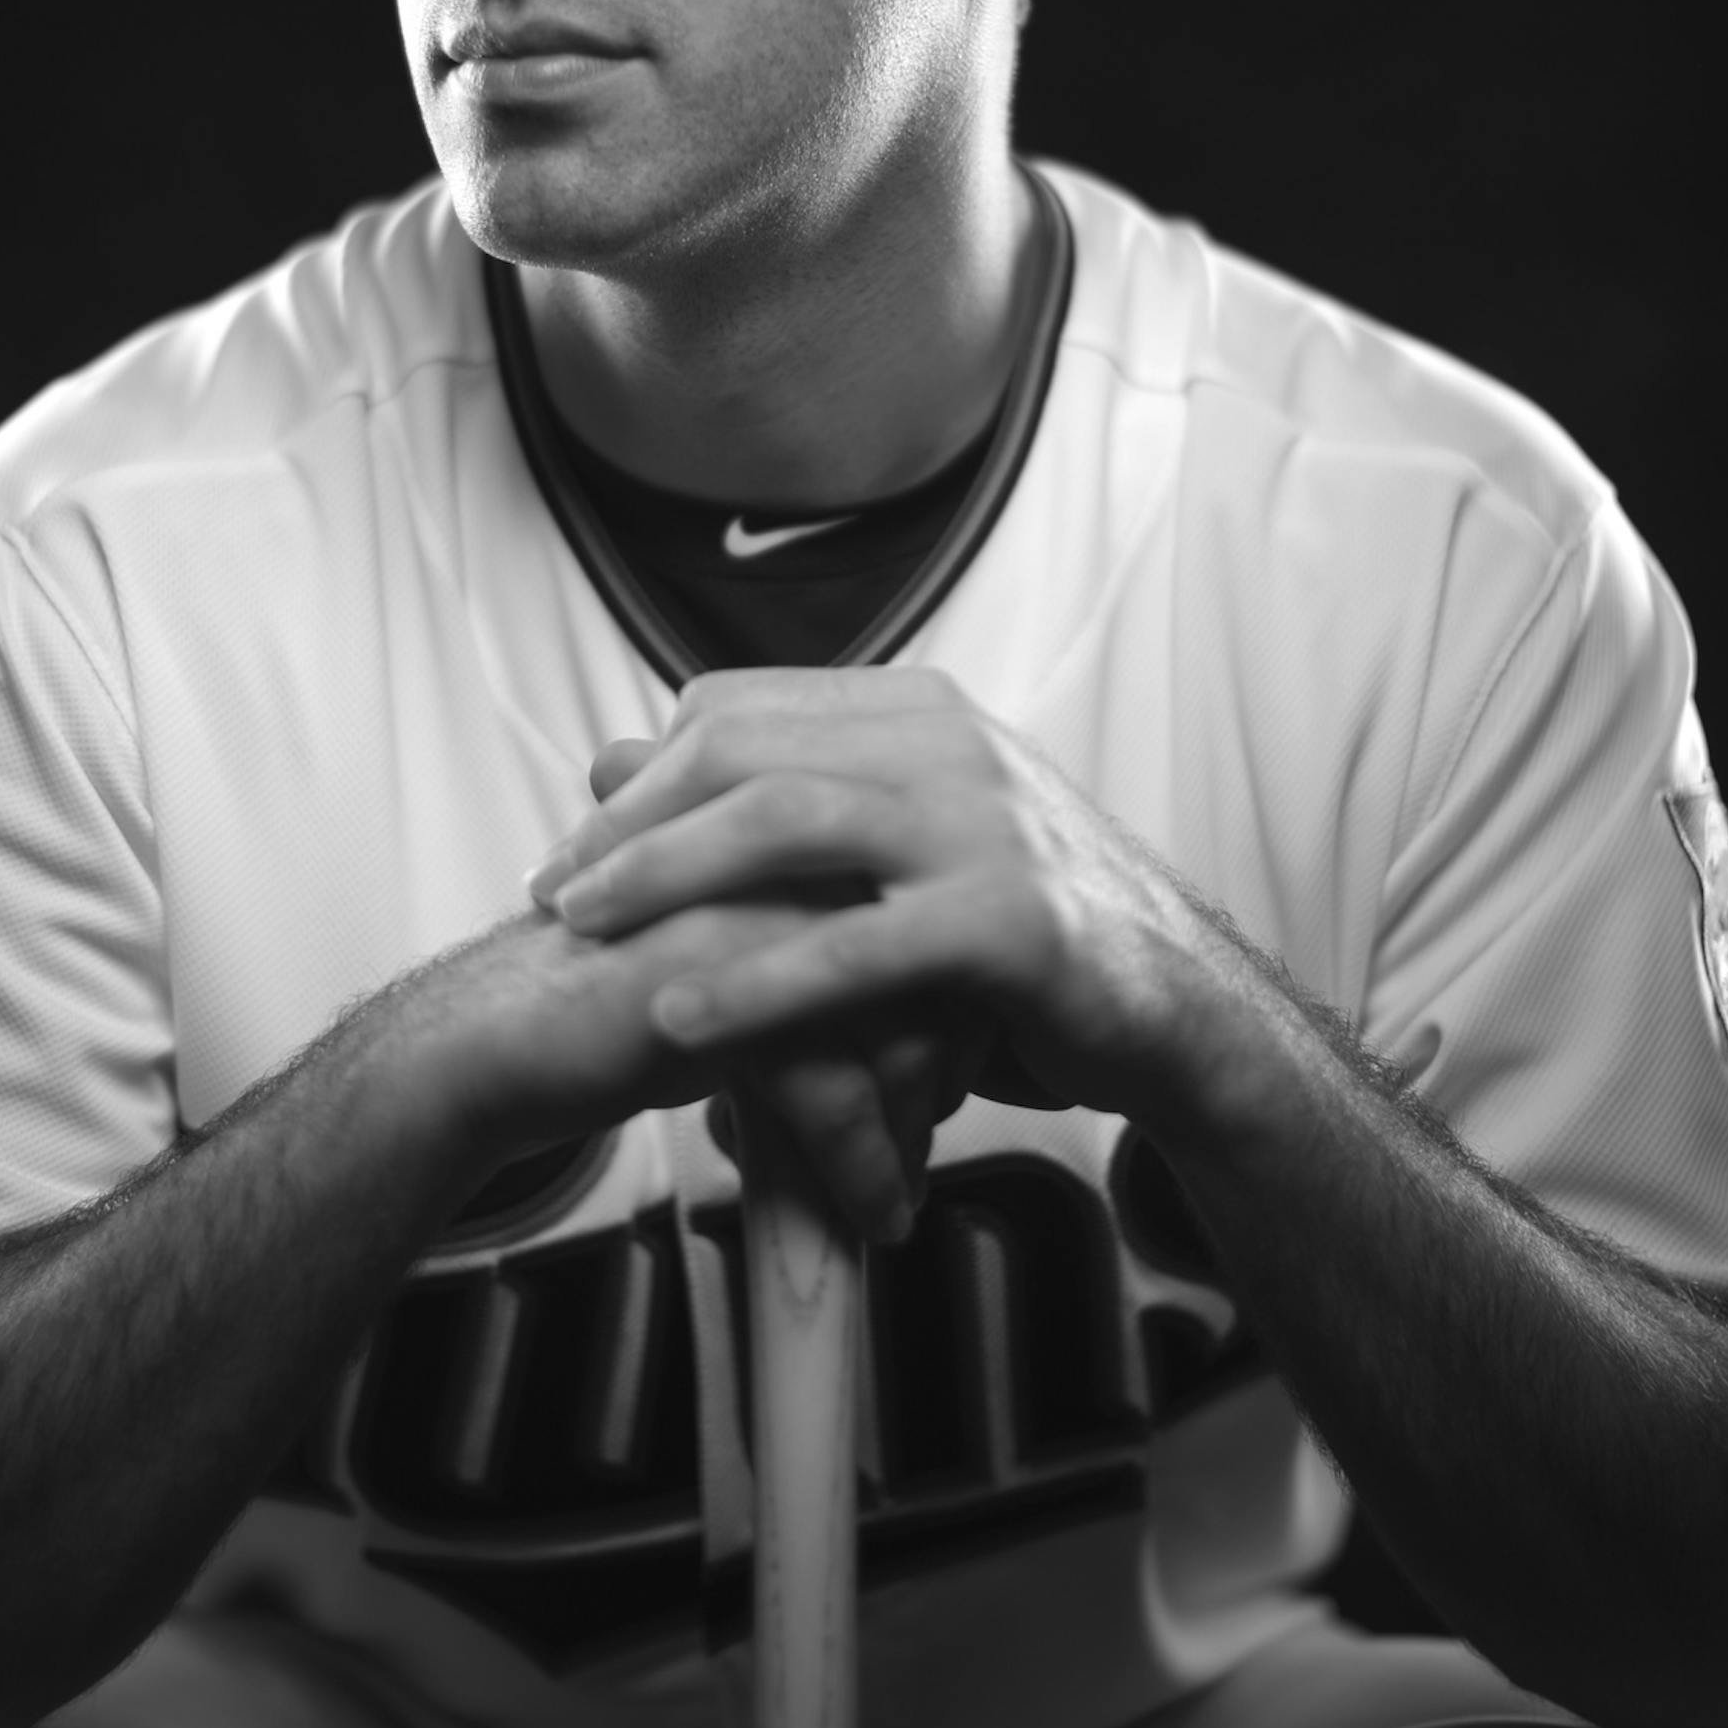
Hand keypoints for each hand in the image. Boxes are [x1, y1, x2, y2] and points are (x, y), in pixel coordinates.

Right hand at [433, 895, 975, 1246]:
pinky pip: (832, 1091)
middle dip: (944, 1066)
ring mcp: (747, 911)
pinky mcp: (712, 989)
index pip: (935, 906)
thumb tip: (949, 1023)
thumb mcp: (750, 967)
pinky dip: (862, 1169)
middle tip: (926, 1132)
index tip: (944, 1079)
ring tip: (896, 1183)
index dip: (957, 1005)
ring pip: (894, 1028)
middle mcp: (782, 855)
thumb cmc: (624, 1005)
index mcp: (798, 829)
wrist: (489, 1038)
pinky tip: (871, 1215)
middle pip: (929, 966)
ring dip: (909, 1125)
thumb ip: (836, 959)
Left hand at [525, 669, 1287, 1150]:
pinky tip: (678, 1020)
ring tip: (582, 931)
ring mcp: (985, 825)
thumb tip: (613, 758)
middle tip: (553, 891)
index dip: (644, 773)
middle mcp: (949, 744)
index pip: (740, 707)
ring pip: (787, 819)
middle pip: (744, 748)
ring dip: (665, 874)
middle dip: (632, 820)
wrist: (1175, 1013)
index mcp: (918, 711)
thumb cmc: (1011, 940)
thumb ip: (777, 809)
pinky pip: (856, 946)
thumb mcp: (893, 855)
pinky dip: (756, 981)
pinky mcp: (1010, 924)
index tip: (577, 844)